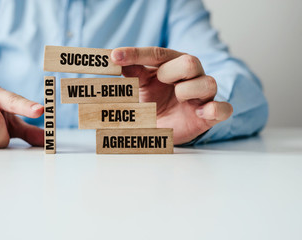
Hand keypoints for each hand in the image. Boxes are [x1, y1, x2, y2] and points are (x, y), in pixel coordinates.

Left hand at [111, 47, 232, 144]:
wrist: (164, 129)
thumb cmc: (153, 104)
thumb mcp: (140, 89)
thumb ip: (133, 74)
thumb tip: (117, 61)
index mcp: (171, 65)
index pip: (157, 54)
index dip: (136, 54)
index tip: (115, 57)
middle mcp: (190, 76)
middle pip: (190, 62)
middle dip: (171, 72)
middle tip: (160, 80)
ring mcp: (202, 95)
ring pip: (208, 83)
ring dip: (187, 91)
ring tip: (177, 99)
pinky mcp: (210, 114)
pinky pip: (223, 109)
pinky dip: (214, 109)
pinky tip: (200, 112)